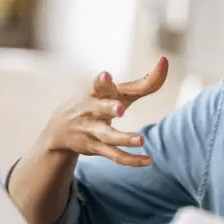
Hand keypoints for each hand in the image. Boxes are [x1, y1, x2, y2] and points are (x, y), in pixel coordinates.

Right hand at [39, 57, 168, 166]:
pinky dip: (131, 160)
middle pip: (99, 109)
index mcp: (95, 92)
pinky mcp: (94, 148)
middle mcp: (91, 111)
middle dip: (109, 108)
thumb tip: (164, 62)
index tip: (106, 76)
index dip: (102, 81)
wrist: (59, 129)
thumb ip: (142, 82)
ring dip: (123, 138)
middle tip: (120, 109)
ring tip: (141, 140)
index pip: (97, 85)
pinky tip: (147, 161)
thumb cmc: (97, 103)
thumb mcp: (114, 92)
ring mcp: (91, 131)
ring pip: (107, 136)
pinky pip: (114, 156)